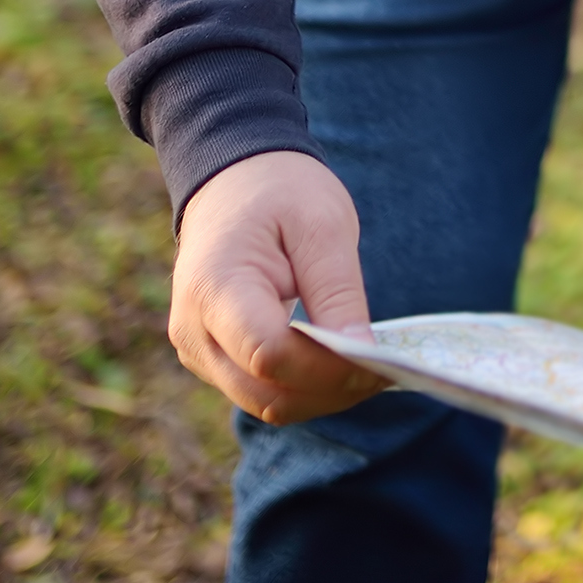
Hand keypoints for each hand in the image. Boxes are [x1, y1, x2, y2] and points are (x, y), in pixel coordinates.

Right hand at [167, 151, 386, 424]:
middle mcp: (194, 330)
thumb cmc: (280, 192)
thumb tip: (361, 354)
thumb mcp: (322, 225)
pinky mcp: (211, 357)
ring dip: (320, 396)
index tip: (379, 360)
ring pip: (263, 402)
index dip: (327, 367)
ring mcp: (197, 349)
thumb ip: (338, 292)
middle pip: (266, 392)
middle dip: (330, 390)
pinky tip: (339, 366)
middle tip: (388, 371)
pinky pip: (259, 390)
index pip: (269, 354)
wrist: (232, 179)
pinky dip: (303, 387)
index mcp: (215, 288)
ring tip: (370, 369)